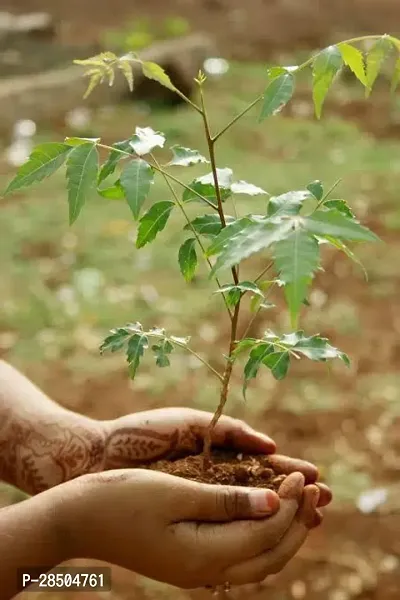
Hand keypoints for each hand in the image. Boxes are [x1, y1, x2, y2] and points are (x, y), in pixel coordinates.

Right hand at [58, 468, 320, 588]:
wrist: (77, 519)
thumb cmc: (121, 497)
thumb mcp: (175, 492)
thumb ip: (227, 501)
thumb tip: (273, 502)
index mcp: (203, 554)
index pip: (265, 531)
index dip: (288, 503)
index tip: (302, 474)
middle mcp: (205, 571)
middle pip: (270, 555)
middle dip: (296, 523)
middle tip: (313, 489)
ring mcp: (196, 571)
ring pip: (258, 561)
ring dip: (284, 533)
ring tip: (300, 504)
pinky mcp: (189, 562)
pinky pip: (240, 558)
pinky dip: (262, 538)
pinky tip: (265, 515)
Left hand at [102, 407, 331, 506]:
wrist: (100, 455)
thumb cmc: (144, 433)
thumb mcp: (193, 423)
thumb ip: (230, 432)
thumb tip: (270, 447)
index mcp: (217, 453)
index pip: (262, 466)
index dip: (289, 473)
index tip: (316, 477)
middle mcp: (214, 479)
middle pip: (263, 491)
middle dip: (293, 496)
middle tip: (324, 502)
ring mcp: (201, 500)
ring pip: (249, 510)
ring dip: (280, 515)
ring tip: (311, 519)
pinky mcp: (186, 516)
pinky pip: (225, 525)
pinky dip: (250, 528)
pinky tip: (271, 534)